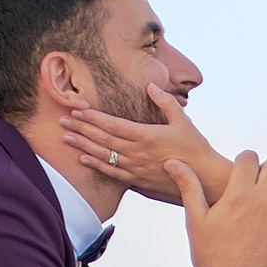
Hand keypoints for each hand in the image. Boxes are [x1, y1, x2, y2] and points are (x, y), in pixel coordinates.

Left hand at [63, 86, 225, 203]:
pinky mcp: (138, 182)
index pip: (113, 124)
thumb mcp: (183, 121)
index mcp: (147, 136)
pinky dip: (96, 165)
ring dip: (83, 145)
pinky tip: (83, 158)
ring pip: (103, 156)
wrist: (204, 180)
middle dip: (82, 128)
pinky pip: (112, 173)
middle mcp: (137, 153)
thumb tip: (150, 85)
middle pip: (103, 139)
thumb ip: (166, 102)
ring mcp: (136, 169)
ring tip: (66, 136)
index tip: (78, 108)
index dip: (93, 117)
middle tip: (62, 119)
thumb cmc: (196, 148)